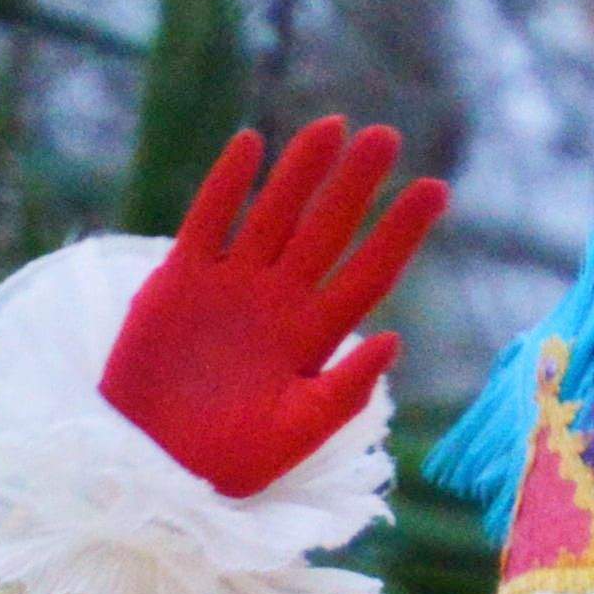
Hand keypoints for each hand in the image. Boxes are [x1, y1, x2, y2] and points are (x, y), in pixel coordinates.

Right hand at [99, 118, 449, 498]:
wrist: (156, 466)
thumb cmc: (230, 459)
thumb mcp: (295, 433)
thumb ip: (344, 391)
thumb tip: (395, 340)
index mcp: (314, 335)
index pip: (368, 272)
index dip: (400, 232)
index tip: (436, 189)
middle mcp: (280, 300)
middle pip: (326, 230)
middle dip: (356, 184)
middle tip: (387, 136)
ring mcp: (232, 285)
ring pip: (273, 213)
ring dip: (300, 172)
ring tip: (332, 127)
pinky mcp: (181, 280)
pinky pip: (209, 221)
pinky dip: (227, 185)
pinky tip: (251, 144)